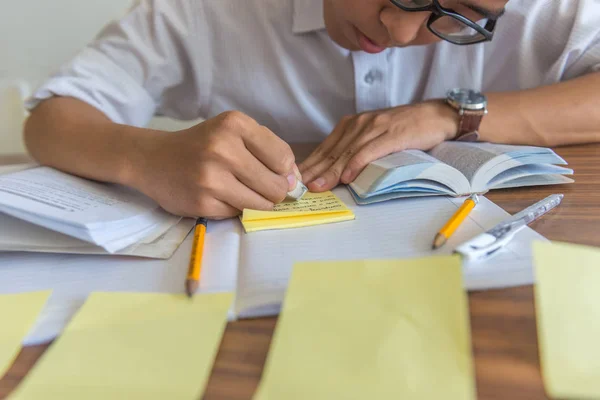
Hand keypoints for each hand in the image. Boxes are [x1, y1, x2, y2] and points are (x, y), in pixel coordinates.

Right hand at [134, 111, 299, 218]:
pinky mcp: (203, 203)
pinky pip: (239, 214)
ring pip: (261, 204)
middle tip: (260, 187)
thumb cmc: (201, 145)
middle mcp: (223, 148)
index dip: (286, 172)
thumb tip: (295, 182)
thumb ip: (267, 150)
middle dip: (274, 191)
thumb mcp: (232, 133)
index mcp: (234, 124)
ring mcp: (211, 178)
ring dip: (258, 203)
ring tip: (242, 192)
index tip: (276, 174)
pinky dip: (236, 209)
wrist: (153, 160)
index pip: (284, 157)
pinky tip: (222, 196)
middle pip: (276, 186)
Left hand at [299, 101, 458, 191]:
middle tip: (298, 187)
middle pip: (332, 152)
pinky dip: (356, 164)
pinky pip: (369, 151)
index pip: (326, 148)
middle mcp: (359, 123)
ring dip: (330, 171)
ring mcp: (374, 127)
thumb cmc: (404, 129)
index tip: (296, 180)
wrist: (435, 116)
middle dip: (314, 171)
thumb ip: (355, 149)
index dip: (311, 165)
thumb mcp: (374, 136)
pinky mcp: (391, 135)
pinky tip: (346, 177)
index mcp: (352, 124)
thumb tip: (336, 172)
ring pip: (347, 153)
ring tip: (317, 186)